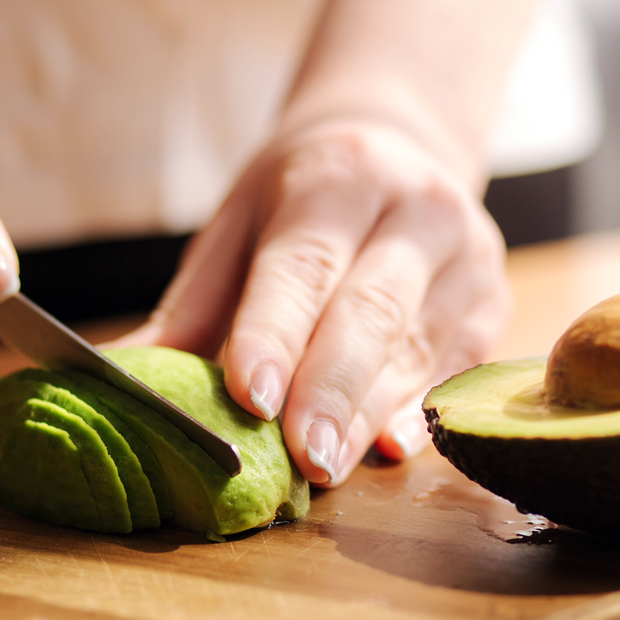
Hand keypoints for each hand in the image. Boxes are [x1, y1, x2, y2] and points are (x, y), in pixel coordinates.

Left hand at [117, 119, 509, 484]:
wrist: (400, 149)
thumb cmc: (303, 198)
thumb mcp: (239, 224)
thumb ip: (195, 306)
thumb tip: (126, 380)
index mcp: (339, 178)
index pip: (304, 263)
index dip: (276, 332)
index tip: (249, 396)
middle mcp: (415, 209)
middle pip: (372, 312)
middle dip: (332, 391)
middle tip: (299, 459)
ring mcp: (467, 256)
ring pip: (417, 349)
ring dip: (367, 416)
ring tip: (325, 469)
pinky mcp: (493, 301)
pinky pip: (457, 368)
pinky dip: (419, 412)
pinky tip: (388, 447)